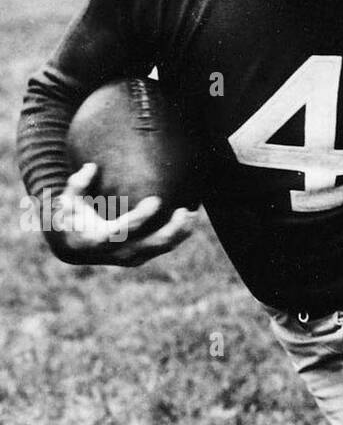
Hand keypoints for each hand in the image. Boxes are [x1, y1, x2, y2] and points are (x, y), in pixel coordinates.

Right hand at [45, 162, 193, 266]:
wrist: (72, 247)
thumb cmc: (71, 217)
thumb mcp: (67, 200)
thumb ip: (77, 184)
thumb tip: (91, 167)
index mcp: (101, 238)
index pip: (126, 229)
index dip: (142, 216)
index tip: (156, 200)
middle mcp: (119, 252)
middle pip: (153, 244)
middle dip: (172, 229)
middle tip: (186, 210)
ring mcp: (131, 257)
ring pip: (162, 248)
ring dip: (181, 232)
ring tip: (194, 213)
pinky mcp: (139, 257)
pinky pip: (162, 248)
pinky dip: (178, 235)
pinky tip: (189, 219)